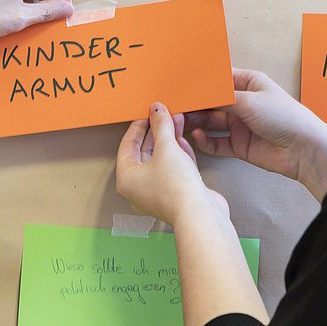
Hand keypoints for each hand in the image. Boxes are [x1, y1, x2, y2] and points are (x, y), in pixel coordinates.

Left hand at [115, 102, 228, 224]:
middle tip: (164, 114)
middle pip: (145, 151)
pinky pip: (173, 168)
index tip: (148, 112)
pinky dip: (178, 154)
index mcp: (126, 178)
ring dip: (169, 140)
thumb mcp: (166, 149)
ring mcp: (158, 191)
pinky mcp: (176, 193)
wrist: (200, 215)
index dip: (139, 125)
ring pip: (161, 159)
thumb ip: (161, 126)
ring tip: (177, 120)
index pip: (128, 145)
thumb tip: (157, 110)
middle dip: (157, 131)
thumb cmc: (175, 188)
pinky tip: (183, 140)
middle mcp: (139, 187)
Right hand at [184, 69, 326, 200]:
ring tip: (178, 121)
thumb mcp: (249, 99)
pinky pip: (217, 142)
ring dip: (196, 121)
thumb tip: (198, 91)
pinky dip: (205, 141)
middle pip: (212, 102)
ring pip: (211, 122)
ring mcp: (240, 125)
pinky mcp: (239, 145)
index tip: (180, 84)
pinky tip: (197, 136)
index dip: (200, 83)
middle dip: (194, 103)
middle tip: (173, 105)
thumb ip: (221, 97)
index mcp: (249, 84)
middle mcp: (243, 103)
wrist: (304, 149)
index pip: (219, 80)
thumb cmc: (283, 116)